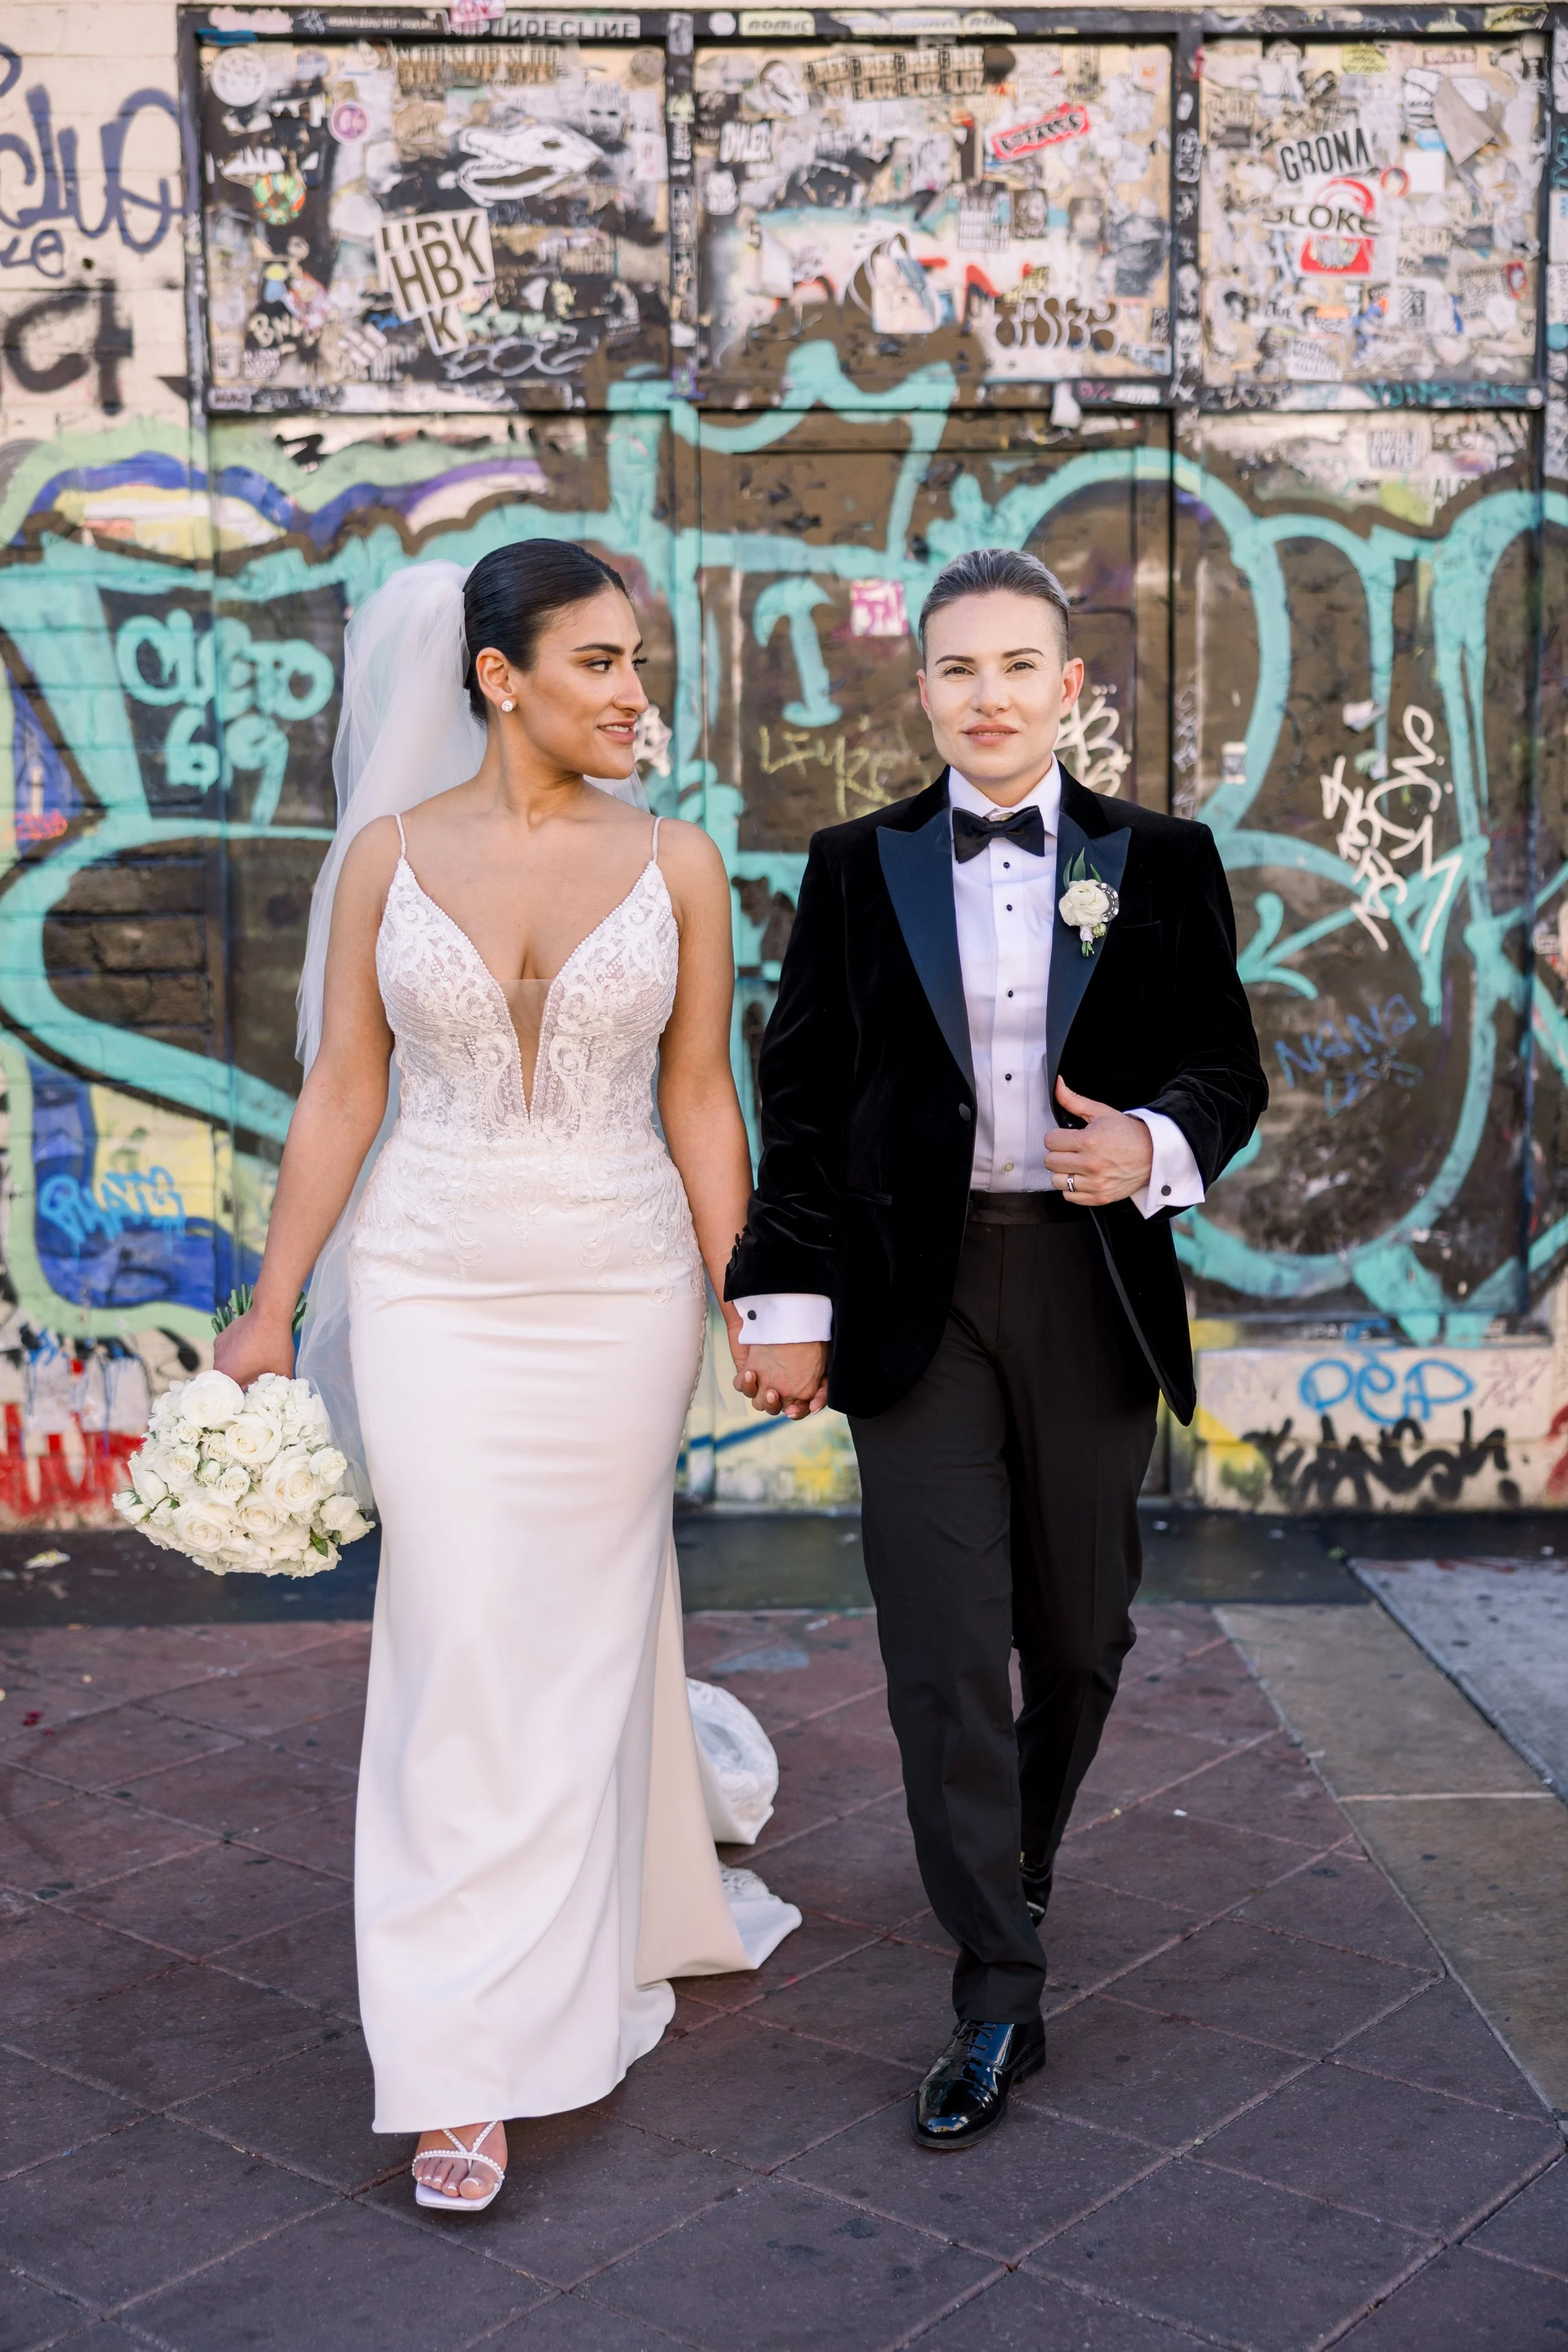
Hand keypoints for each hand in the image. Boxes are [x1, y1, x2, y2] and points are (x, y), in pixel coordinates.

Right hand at [212, 1308, 295, 1388]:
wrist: (269, 1313)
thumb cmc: (275, 1344)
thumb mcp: (282, 1371)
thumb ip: (277, 1388)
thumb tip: (277, 1396)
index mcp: (229, 1375)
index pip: (232, 1395)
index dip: (243, 1397)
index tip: (255, 1394)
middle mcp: (218, 1364)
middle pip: (228, 1381)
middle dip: (241, 1382)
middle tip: (257, 1378)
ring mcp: (218, 1349)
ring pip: (227, 1366)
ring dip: (238, 1367)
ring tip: (254, 1361)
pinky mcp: (220, 1338)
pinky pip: (226, 1353)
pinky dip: (235, 1354)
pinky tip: (250, 1348)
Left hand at [734, 1341, 828, 1418]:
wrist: (788, 1317)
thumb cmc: (807, 1340)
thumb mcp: (824, 1366)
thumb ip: (823, 1389)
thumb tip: (813, 1409)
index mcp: (797, 1391)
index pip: (797, 1410)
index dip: (796, 1412)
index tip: (792, 1410)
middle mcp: (778, 1389)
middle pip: (773, 1408)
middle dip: (772, 1404)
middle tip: (773, 1392)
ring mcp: (761, 1382)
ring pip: (756, 1400)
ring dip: (756, 1393)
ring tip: (759, 1379)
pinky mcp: (745, 1372)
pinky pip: (741, 1384)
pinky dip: (744, 1381)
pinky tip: (749, 1372)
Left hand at [1044, 1078, 1153, 1206]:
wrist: (1153, 1153)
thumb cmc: (1127, 1133)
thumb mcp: (1101, 1112)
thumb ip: (1074, 1101)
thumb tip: (1057, 1085)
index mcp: (1088, 1141)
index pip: (1049, 1141)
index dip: (1056, 1136)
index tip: (1065, 1137)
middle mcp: (1090, 1164)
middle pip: (1050, 1161)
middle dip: (1058, 1153)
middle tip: (1071, 1150)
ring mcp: (1095, 1183)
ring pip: (1056, 1180)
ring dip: (1063, 1172)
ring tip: (1077, 1164)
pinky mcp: (1099, 1197)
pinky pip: (1069, 1196)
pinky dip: (1072, 1188)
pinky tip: (1083, 1177)